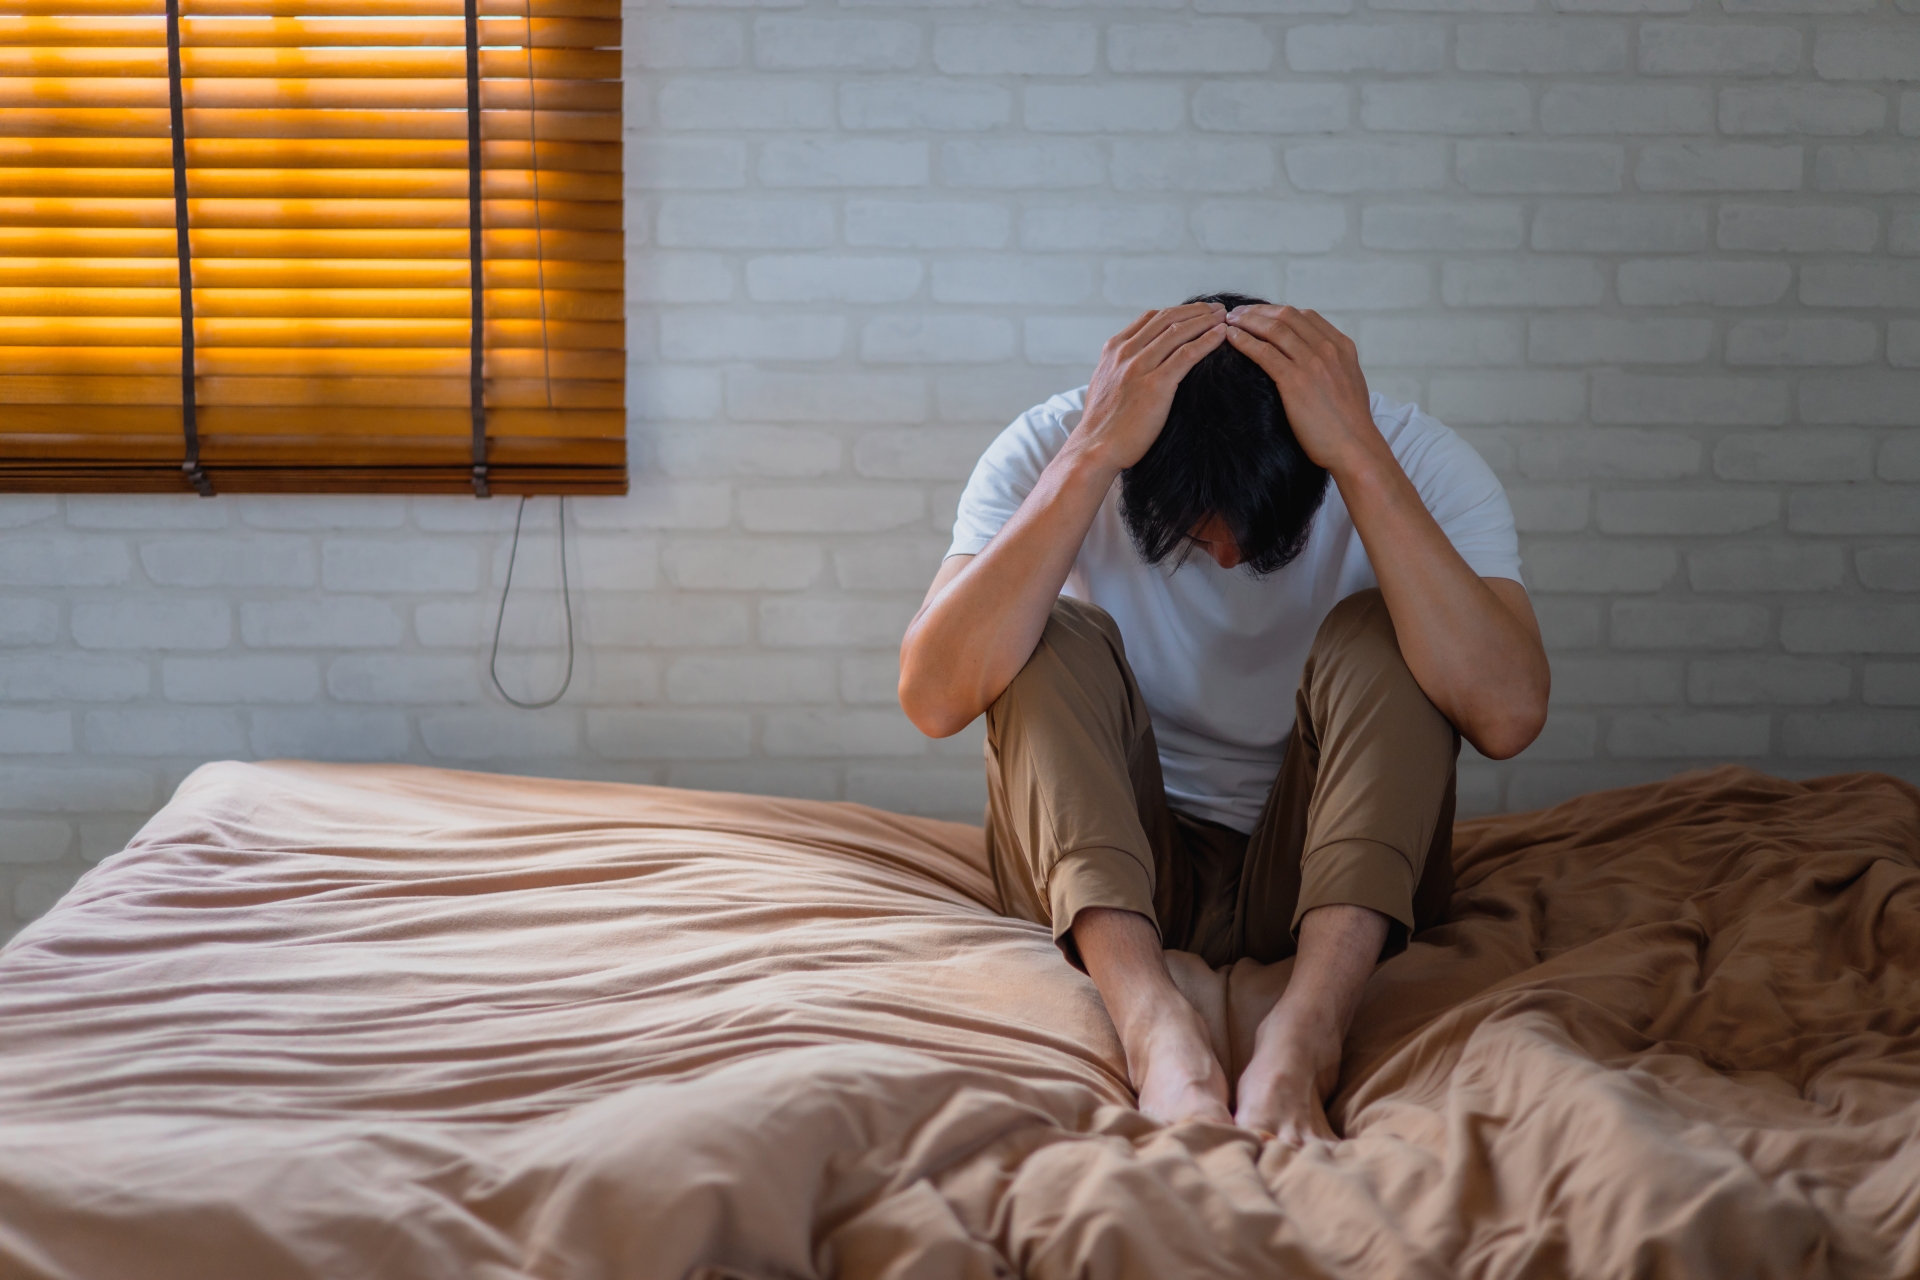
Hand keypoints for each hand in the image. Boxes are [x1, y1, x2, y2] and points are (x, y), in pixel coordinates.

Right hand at [1072, 303, 1228, 472]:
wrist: (1095, 449)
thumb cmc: (1103, 425)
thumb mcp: (1105, 384)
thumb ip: (1120, 368)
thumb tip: (1136, 365)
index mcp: (1114, 350)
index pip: (1151, 318)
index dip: (1178, 311)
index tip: (1198, 311)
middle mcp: (1125, 352)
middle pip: (1167, 319)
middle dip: (1197, 310)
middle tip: (1219, 309)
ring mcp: (1139, 367)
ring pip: (1178, 332)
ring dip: (1206, 321)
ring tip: (1225, 318)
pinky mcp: (1155, 385)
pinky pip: (1186, 355)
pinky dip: (1206, 341)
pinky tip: (1221, 336)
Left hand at [1223, 305, 1379, 476]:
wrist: (1355, 447)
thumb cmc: (1349, 423)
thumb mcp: (1349, 381)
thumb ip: (1333, 364)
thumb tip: (1314, 359)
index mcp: (1342, 346)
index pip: (1305, 315)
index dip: (1278, 311)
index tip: (1259, 314)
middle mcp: (1328, 349)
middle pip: (1287, 316)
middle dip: (1258, 311)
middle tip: (1236, 314)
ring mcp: (1312, 363)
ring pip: (1273, 330)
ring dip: (1247, 322)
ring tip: (1228, 323)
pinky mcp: (1295, 382)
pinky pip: (1264, 353)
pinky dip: (1244, 341)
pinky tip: (1231, 339)